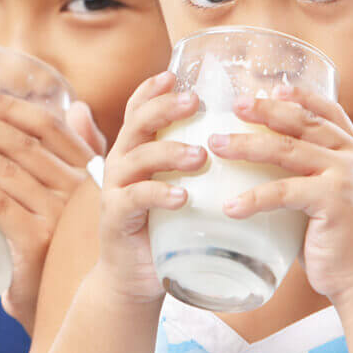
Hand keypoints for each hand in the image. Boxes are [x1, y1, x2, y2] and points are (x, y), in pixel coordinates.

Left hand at [0, 92, 104, 329]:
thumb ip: (79, 152)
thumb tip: (76, 107)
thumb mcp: (75, 196)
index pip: (48, 126)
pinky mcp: (37, 241)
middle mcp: (79, 189)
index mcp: (88, 170)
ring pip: (6, 170)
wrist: (64, 308)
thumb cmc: (63, 246)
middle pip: (22, 144)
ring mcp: (60, 215)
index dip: (10, 108)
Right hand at [95, 71, 207, 305]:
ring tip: (201, 155)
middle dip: (164, 108)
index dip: (152, 89)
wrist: (135, 278)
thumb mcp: (177, 187)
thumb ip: (196, 163)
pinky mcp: (117, 218)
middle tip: (195, 102)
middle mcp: (121, 163)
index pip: (138, 109)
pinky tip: (182, 196)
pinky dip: (159, 195)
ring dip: (169, 152)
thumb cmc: (164, 227)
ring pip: (138, 158)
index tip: (174, 74)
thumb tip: (236, 137)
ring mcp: (116, 190)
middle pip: (137, 124)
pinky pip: (135, 199)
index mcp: (136, 150)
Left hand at [209, 84, 352, 302]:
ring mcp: (345, 177)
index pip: (328, 110)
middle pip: (301, 122)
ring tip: (215, 145)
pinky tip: (229, 206)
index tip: (270, 87)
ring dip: (246, 146)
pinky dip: (253, 198)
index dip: (299, 95)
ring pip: (286, 150)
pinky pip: (283, 192)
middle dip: (264, 111)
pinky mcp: (334, 202)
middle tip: (234, 106)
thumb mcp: (324, 195)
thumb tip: (257, 156)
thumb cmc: (333, 238)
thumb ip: (305, 172)